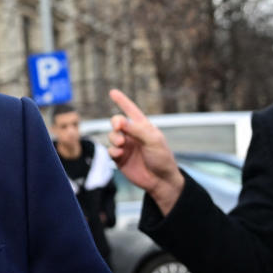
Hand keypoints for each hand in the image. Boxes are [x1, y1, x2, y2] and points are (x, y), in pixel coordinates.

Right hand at [107, 89, 184, 215]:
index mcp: (143, 127)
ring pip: (112, 136)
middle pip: (117, 122)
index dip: (122, 101)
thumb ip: (137, 129)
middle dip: (115, 122)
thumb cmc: (162, 158)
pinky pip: (110, 150)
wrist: (161, 180)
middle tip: (118, 127)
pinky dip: (112, 150)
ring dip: (114, 137)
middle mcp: (133, 135)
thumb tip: (120, 120)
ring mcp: (126, 147)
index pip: (131, 111)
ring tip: (121, 143)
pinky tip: (119, 154)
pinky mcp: (120, 159)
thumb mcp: (153, 140)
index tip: (113, 92)